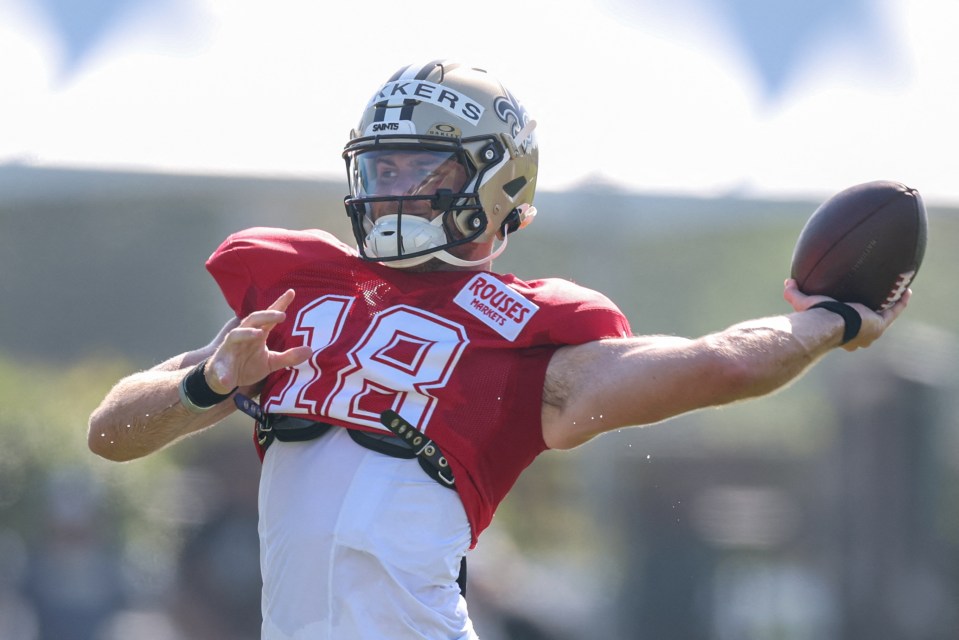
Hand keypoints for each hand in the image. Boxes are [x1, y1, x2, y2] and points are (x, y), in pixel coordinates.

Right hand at [204, 290, 312, 391]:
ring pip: (236, 335)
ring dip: (246, 333)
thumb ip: (289, 357)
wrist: (225, 380)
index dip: (279, 304)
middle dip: (266, 316)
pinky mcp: (220, 363)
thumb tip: (310, 350)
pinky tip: (228, 379)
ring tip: (259, 334)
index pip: (269, 317)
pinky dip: (224, 373)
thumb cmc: (247, 366)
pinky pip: (222, 368)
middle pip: (253, 320)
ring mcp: (230, 347)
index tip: (292, 292)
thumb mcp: (271, 362)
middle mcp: (243, 336)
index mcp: (257, 334)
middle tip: (282, 315)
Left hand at [783, 279, 910, 350]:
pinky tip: (906, 290)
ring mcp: (870, 331)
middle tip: (873, 303)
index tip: (849, 311)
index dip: (849, 323)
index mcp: (840, 334)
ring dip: (888, 307)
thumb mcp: (803, 303)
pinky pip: (894, 311)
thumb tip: (787, 282)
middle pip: (866, 328)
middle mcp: (857, 337)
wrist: (829, 322)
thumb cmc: (815, 316)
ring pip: (882, 318)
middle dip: (869, 318)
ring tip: (893, 294)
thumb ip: (793, 293)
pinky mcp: (880, 323)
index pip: (846, 330)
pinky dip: (900, 302)